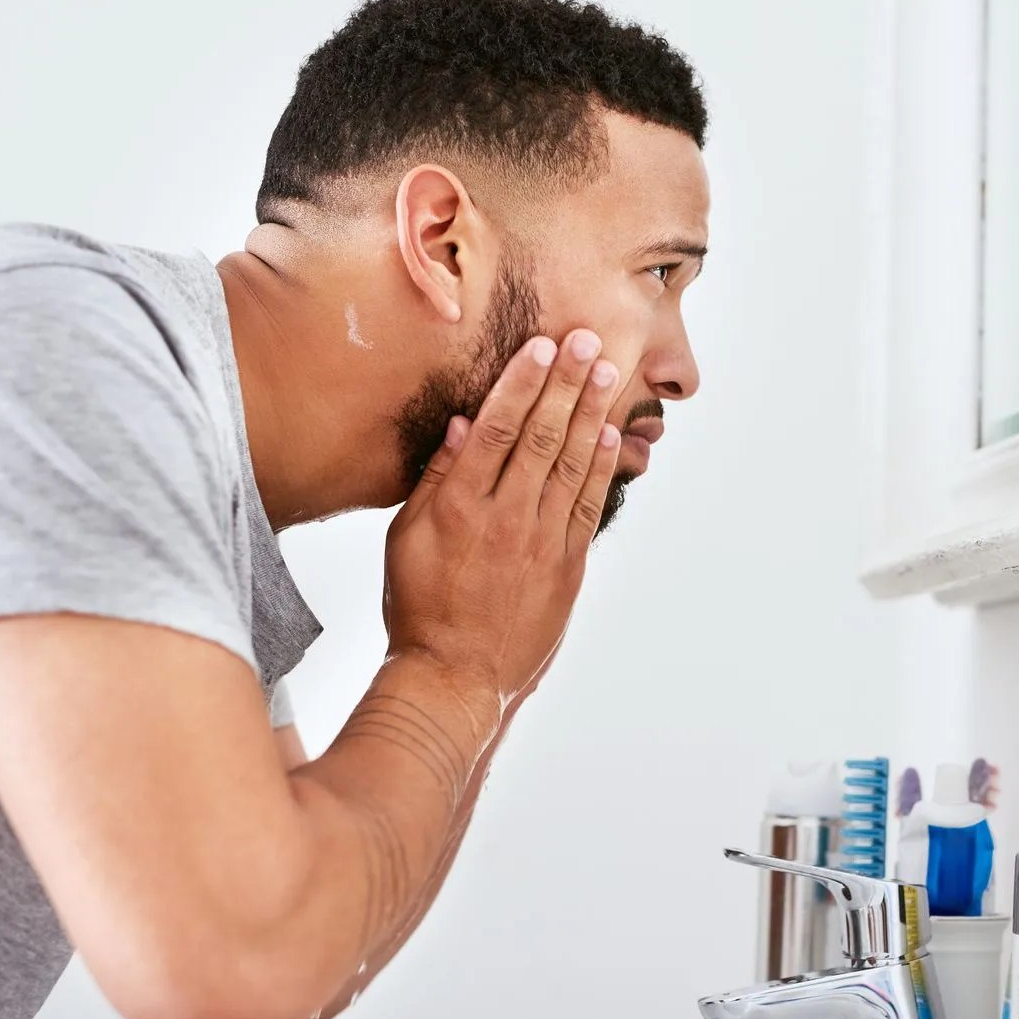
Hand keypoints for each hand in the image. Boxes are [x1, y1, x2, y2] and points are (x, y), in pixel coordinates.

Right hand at [384, 330, 620, 710]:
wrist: (455, 677)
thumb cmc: (420, 607)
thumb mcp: (407, 540)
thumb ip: (437, 480)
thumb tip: (465, 426)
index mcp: (459, 507)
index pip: (496, 429)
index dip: (522, 384)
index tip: (542, 347)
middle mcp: (505, 518)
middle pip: (541, 437)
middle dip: (566, 384)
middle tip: (588, 340)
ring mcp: (541, 543)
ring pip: (571, 465)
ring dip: (591, 414)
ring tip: (607, 372)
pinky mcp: (567, 568)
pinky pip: (588, 507)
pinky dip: (601, 467)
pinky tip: (611, 434)